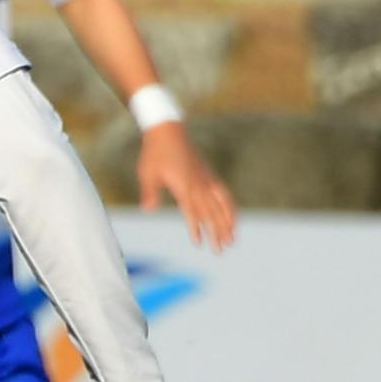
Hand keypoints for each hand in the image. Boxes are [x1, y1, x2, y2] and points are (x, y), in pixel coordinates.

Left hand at [137, 118, 239, 246]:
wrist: (167, 131)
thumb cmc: (155, 153)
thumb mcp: (148, 173)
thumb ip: (149, 192)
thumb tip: (147, 209)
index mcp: (184, 186)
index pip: (192, 211)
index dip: (196, 228)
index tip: (199, 244)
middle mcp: (199, 184)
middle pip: (210, 212)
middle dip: (216, 232)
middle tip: (221, 250)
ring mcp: (206, 179)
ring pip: (221, 205)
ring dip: (228, 223)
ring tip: (233, 240)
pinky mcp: (208, 175)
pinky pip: (223, 194)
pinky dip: (230, 207)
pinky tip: (232, 218)